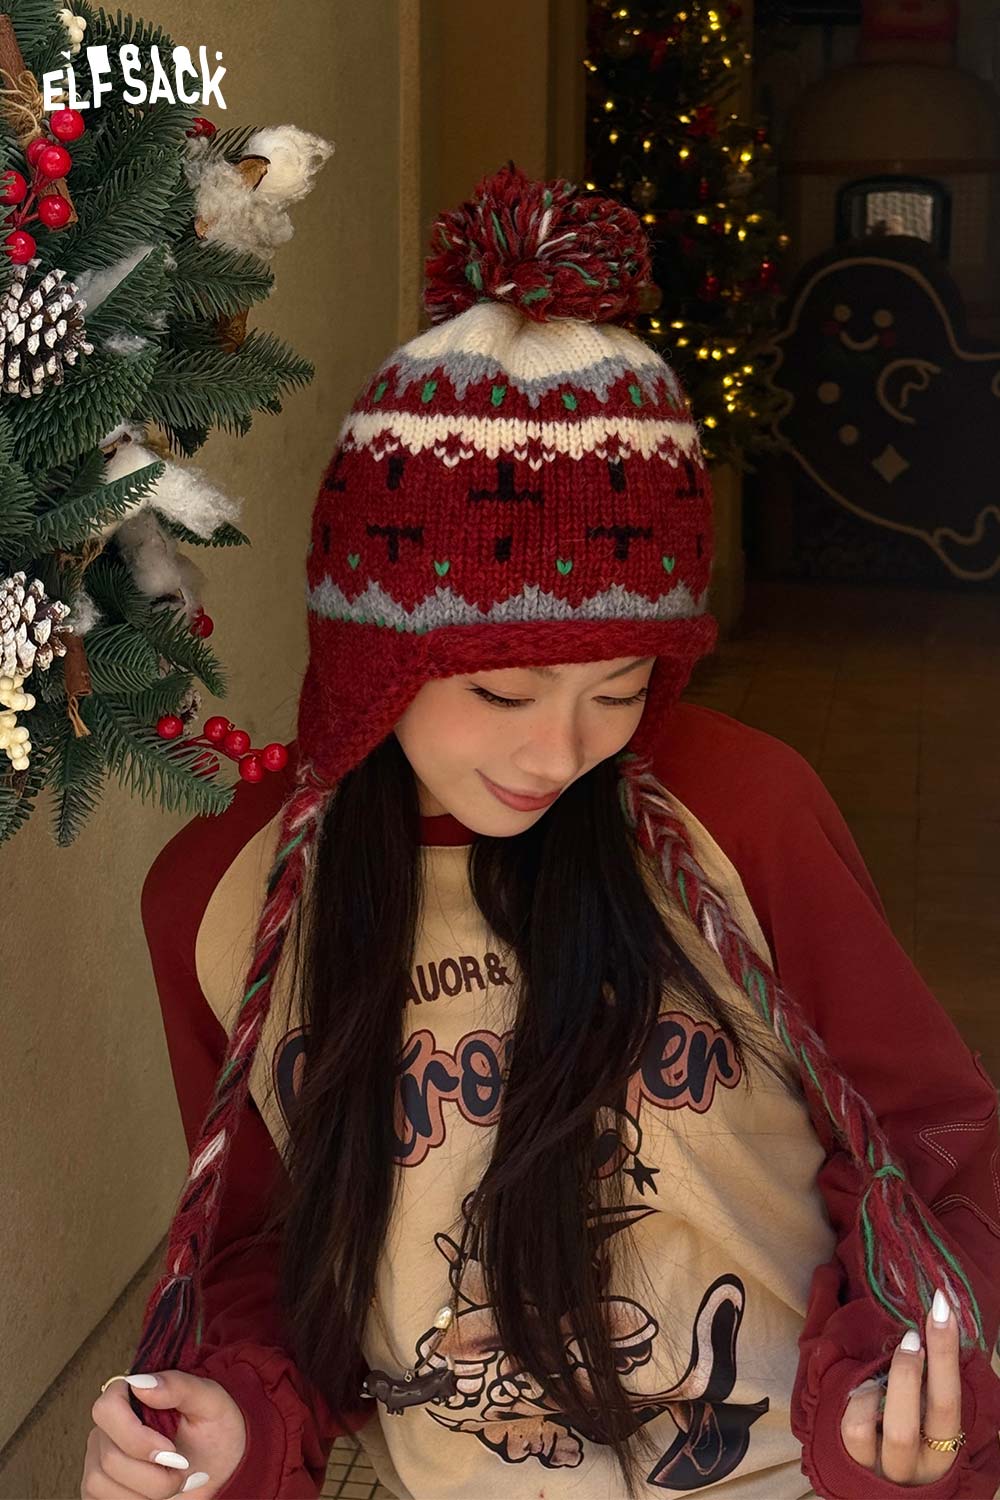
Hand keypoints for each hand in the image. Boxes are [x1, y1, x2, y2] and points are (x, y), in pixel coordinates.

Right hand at [81, 1369, 246, 1498]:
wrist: (218, 1465)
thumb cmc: (215, 1428)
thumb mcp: (211, 1402)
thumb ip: (179, 1386)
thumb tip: (140, 1383)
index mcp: (129, 1394)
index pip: (107, 1409)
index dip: (136, 1437)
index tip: (170, 1450)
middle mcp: (107, 1426)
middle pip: (110, 1458)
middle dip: (155, 1475)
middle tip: (183, 1469)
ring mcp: (99, 1458)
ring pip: (102, 1484)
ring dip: (148, 1492)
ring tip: (174, 1482)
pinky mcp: (99, 1487)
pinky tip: (156, 1494)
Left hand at [840, 1290, 961, 1486]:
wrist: (894, 1484)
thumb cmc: (920, 1434)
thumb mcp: (931, 1415)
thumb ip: (930, 1381)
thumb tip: (931, 1315)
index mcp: (944, 1451)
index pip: (947, 1401)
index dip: (944, 1351)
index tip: (940, 1306)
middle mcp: (912, 1466)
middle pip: (904, 1424)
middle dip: (905, 1372)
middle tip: (910, 1338)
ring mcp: (878, 1468)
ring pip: (861, 1428)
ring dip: (869, 1389)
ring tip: (876, 1377)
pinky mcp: (850, 1465)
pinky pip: (845, 1429)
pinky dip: (852, 1401)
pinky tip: (863, 1392)